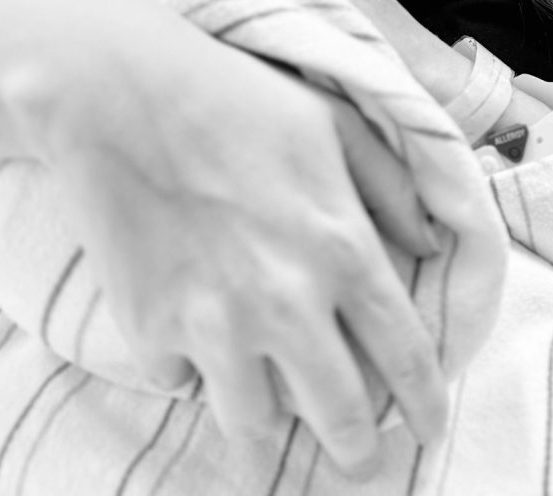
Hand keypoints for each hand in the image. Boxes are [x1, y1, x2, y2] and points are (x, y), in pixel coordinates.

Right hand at [0, 0, 447, 477]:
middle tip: (360, 466)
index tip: (429, 431)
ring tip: (279, 430)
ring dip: (272, 434)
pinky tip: (200, 351)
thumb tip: (431, 246)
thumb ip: (394, 187)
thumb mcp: (335, 123)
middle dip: (358, 457)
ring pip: (254, 425)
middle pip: (337, 416)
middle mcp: (285, 301)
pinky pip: (180, 383)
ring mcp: (212, 323)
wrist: (120, 93)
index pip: (404, 355)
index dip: (425, 404)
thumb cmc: (237, 99)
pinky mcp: (149, 328)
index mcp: (342, 249)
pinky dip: (194, 377)